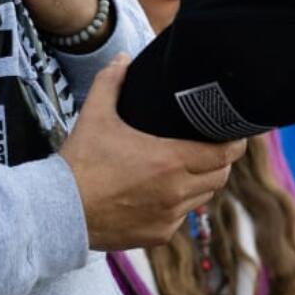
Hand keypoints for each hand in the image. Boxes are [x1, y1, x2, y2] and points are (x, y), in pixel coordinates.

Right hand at [59, 56, 246, 249]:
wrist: (59, 211)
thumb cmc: (80, 162)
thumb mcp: (95, 115)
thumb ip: (111, 82)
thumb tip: (123, 58)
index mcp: (170, 160)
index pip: (224, 153)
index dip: (235, 142)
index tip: (234, 132)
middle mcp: (176, 192)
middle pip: (220, 176)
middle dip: (220, 161)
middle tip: (210, 146)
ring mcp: (169, 217)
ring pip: (203, 198)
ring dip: (200, 183)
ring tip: (186, 167)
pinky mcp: (158, 235)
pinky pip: (181, 218)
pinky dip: (178, 205)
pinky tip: (163, 192)